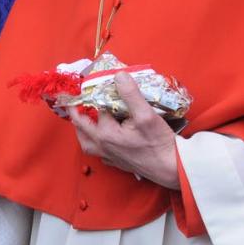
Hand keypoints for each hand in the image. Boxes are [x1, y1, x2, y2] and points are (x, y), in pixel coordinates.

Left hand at [67, 72, 179, 188]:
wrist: (171, 168)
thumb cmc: (159, 143)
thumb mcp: (146, 114)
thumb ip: (130, 94)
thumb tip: (118, 76)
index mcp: (105, 133)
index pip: (95, 108)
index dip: (93, 95)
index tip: (90, 84)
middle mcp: (103, 145)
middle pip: (82, 126)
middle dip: (76, 112)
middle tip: (72, 101)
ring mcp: (109, 156)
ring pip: (86, 143)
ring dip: (81, 130)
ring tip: (82, 120)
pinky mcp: (117, 163)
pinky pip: (99, 153)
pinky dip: (95, 144)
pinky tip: (100, 139)